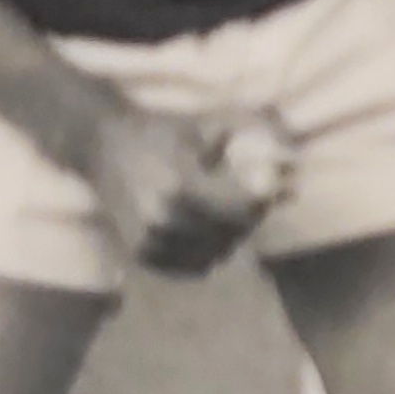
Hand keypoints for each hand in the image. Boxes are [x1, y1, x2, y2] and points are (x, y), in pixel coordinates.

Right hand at [86, 99, 280, 276]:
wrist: (103, 144)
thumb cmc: (157, 131)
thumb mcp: (202, 127)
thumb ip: (244, 141)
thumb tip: (291, 158)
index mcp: (182, 188)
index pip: (241, 211)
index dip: (260, 203)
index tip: (265, 191)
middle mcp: (164, 220)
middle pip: (230, 235)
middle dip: (246, 220)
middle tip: (248, 204)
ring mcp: (150, 241)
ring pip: (212, 255)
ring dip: (226, 238)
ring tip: (222, 214)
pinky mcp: (141, 253)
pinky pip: (189, 266)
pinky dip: (203, 253)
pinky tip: (203, 230)